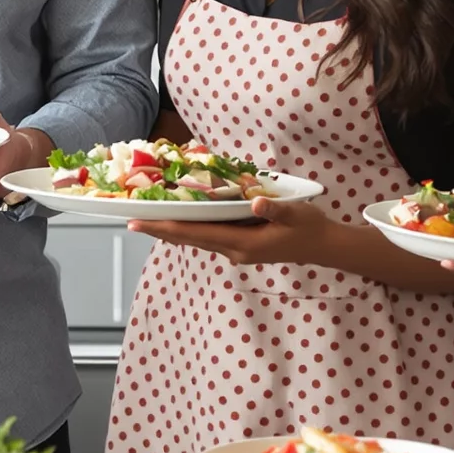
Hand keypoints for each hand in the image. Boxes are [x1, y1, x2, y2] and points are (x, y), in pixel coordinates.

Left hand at [127, 194, 348, 265]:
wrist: (323, 246)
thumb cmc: (309, 228)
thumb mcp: (296, 215)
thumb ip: (275, 210)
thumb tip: (254, 202)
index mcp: (243, 244)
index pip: (196, 234)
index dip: (166, 228)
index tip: (140, 223)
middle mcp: (233, 250)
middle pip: (189, 239)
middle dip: (160, 229)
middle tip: (130, 221)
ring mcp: (235, 249)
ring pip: (196, 238)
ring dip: (172, 230)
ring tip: (147, 219)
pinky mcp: (239, 244)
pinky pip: (207, 236)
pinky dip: (190, 228)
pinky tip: (179, 219)